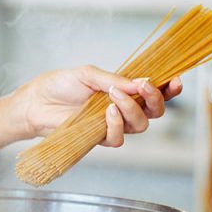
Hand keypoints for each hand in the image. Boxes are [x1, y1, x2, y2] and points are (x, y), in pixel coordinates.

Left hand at [11, 65, 182, 146]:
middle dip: (155, 99)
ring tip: (114, 97)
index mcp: (123, 90)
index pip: (153, 92)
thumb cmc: (60, 85)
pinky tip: (107, 111)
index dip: (168, 88)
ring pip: (140, 125)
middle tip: (144, 86)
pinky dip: (117, 124)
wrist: (37, 102)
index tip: (174, 80)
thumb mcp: (88, 74)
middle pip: (154, 112)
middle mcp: (122, 108)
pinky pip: (118, 138)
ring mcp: (111, 124)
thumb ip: (114, 79)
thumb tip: (141, 82)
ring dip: (133, 110)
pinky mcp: (98, 138)